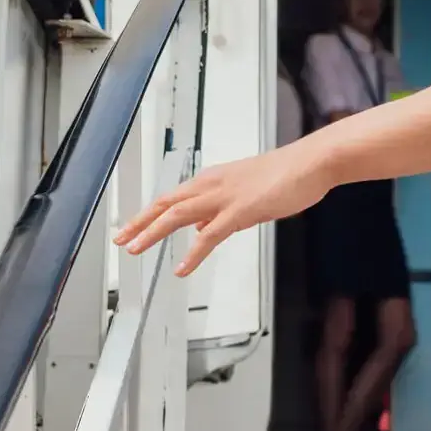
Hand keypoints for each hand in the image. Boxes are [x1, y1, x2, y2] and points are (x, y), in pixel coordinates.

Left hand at [115, 141, 331, 275]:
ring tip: (135, 249)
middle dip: (139, 222)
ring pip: (178, 215)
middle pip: (166, 204)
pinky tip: (183, 268)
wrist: (311, 163)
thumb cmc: (285, 175)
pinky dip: (194, 253)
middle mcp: (212, 185)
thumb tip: (202, 228)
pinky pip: (210, 235)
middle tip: (120, 239)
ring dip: (153, 232)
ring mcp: (225, 197)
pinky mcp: (241, 210)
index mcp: (212, 180)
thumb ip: (221, 211)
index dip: (148, 213)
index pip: (171, 197)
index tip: (130, 227)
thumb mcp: (245, 193)